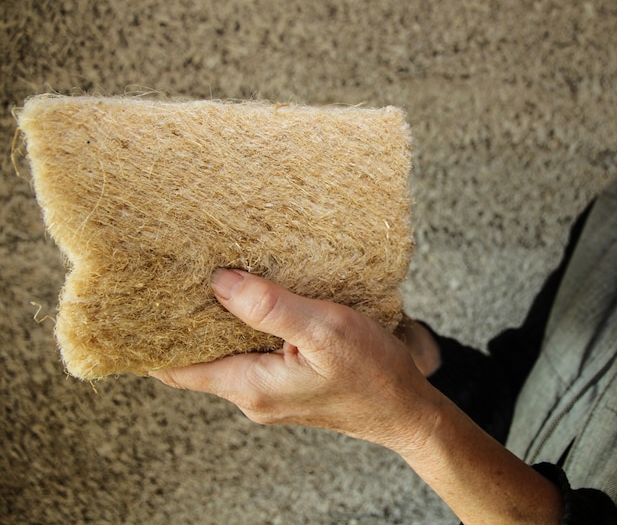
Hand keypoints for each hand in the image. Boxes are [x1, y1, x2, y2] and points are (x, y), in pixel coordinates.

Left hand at [150, 269, 441, 452]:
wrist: (408, 411)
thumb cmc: (372, 375)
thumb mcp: (323, 331)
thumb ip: (270, 308)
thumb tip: (220, 283)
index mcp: (249, 386)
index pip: (176, 369)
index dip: (152, 338)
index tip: (138, 301)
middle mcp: (252, 394)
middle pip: (198, 359)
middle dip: (184, 321)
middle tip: (174, 276)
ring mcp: (271, 391)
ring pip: (227, 354)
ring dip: (218, 322)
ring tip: (213, 279)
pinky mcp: (290, 384)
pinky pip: (254, 353)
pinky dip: (246, 328)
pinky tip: (258, 301)